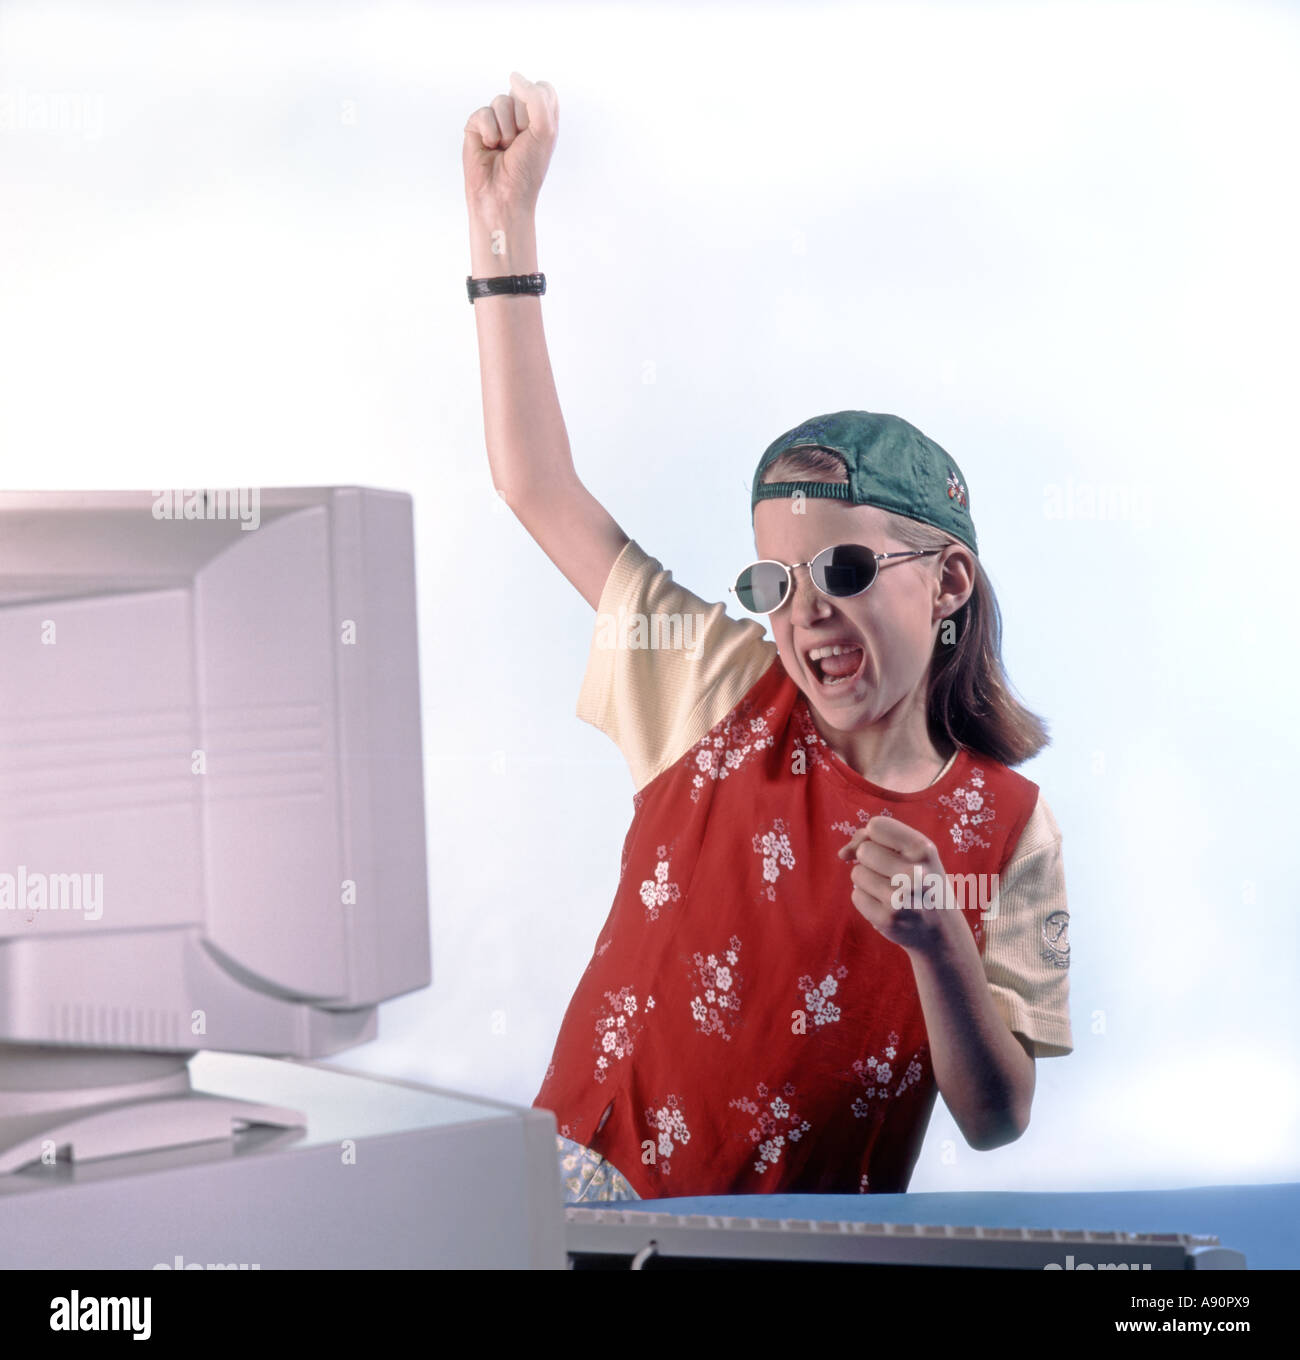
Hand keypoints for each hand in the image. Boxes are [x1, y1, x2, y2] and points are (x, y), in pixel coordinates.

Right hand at [462, 71, 558, 216]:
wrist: (503, 196)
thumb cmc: (527, 170)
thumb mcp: (545, 131)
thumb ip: (537, 98)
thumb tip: (513, 75)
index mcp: (541, 117)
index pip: (543, 88)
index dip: (539, 105)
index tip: (538, 130)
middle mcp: (519, 116)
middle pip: (520, 91)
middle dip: (522, 119)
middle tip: (519, 144)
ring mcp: (497, 120)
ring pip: (501, 100)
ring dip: (506, 129)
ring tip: (504, 148)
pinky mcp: (477, 126)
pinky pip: (483, 112)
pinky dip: (489, 132)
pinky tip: (490, 147)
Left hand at [836, 816, 964, 956]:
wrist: (942, 929)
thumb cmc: (922, 881)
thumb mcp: (913, 852)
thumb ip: (876, 838)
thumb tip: (842, 854)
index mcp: (923, 849)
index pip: (876, 825)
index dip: (872, 836)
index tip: (885, 848)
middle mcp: (914, 873)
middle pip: (863, 850)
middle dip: (871, 861)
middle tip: (893, 875)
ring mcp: (900, 898)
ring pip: (857, 873)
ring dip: (868, 881)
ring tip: (892, 891)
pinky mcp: (887, 919)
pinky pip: (856, 896)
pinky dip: (867, 900)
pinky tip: (888, 907)